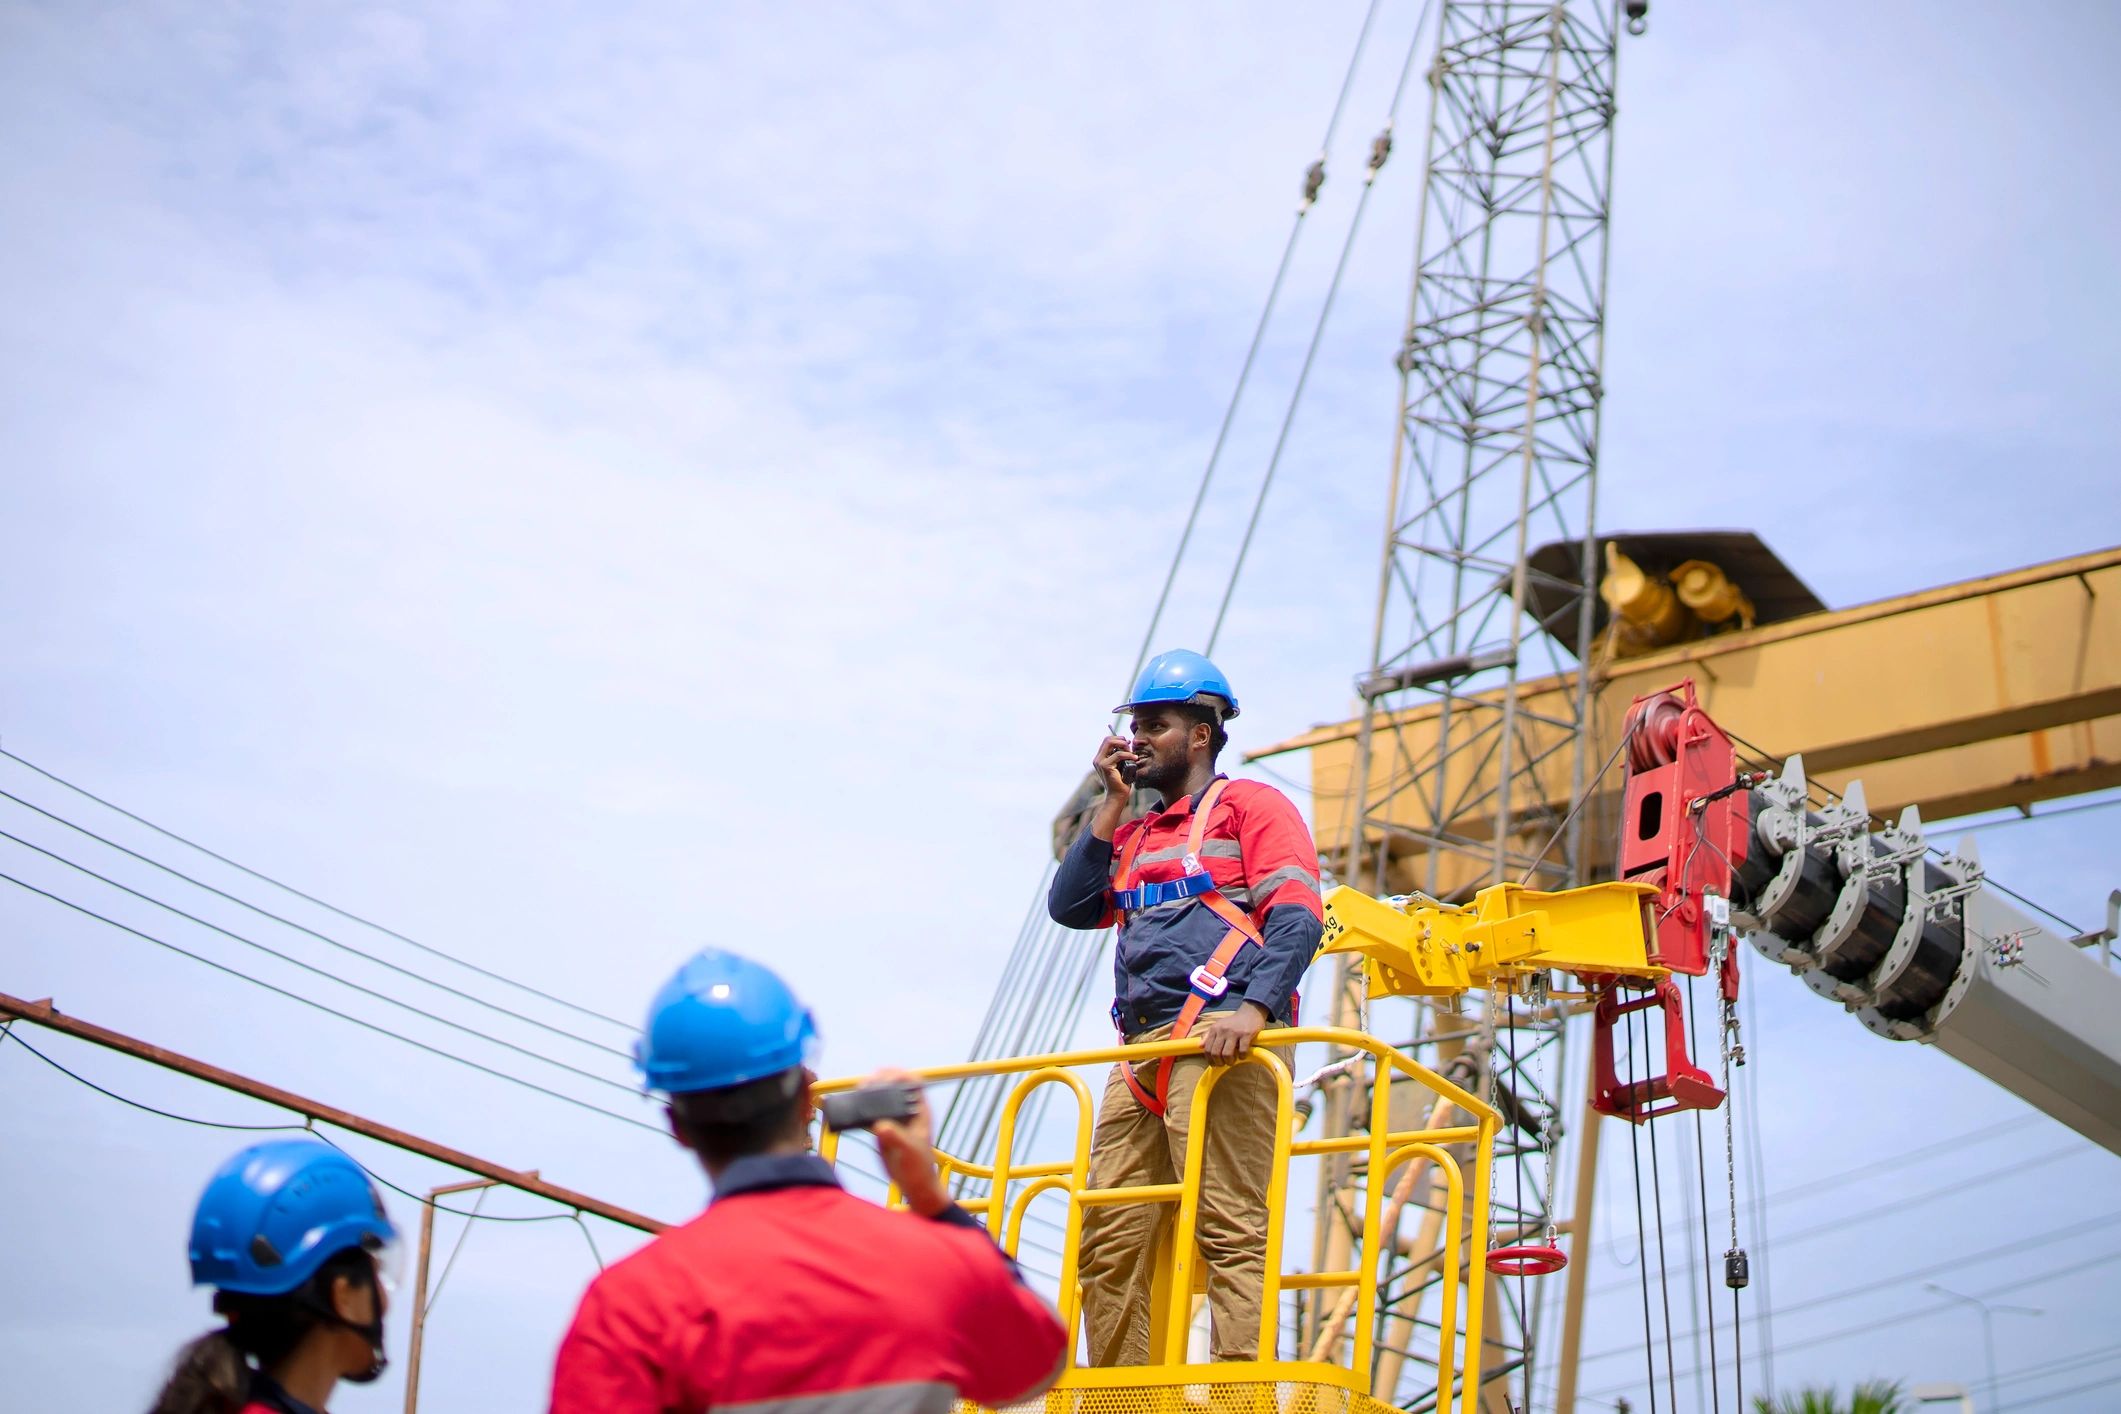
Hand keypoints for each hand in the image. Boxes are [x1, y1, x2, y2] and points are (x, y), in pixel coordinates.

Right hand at [866, 1068, 950, 1217]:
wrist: (912, 1183)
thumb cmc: (919, 1167)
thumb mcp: (910, 1151)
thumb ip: (896, 1137)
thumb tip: (880, 1125)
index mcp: (920, 1110)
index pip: (913, 1082)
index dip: (900, 1075)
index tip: (886, 1076)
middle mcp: (906, 1110)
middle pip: (893, 1085)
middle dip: (880, 1079)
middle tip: (867, 1083)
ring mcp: (893, 1118)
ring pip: (880, 1097)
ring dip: (869, 1092)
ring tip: (858, 1090)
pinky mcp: (881, 1127)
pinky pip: (870, 1113)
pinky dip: (861, 1108)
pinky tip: (853, 1107)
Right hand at [1090, 735, 1136, 838]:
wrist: (1118, 796)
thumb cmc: (1121, 781)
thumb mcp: (1121, 765)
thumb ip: (1120, 755)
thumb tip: (1127, 743)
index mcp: (1100, 758)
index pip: (1107, 740)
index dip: (1118, 739)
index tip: (1128, 743)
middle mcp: (1097, 759)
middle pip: (1108, 739)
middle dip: (1121, 740)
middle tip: (1130, 745)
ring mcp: (1100, 762)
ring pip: (1111, 743)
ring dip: (1125, 746)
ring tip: (1132, 754)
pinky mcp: (1105, 766)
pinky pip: (1118, 754)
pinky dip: (1128, 755)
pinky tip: (1135, 758)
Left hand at [1197, 1003, 1269, 1064]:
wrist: (1250, 1012)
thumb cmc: (1233, 1022)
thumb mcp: (1218, 1025)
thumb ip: (1208, 1035)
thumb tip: (1200, 1046)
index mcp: (1214, 1029)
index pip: (1207, 1048)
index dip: (1210, 1059)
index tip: (1214, 1064)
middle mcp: (1223, 1030)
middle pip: (1216, 1053)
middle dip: (1219, 1062)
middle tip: (1223, 1064)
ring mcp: (1234, 1032)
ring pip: (1227, 1054)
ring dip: (1230, 1061)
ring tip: (1232, 1061)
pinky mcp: (1246, 1034)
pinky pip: (1242, 1051)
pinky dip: (1242, 1056)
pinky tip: (1242, 1055)